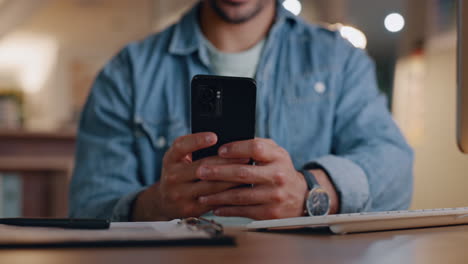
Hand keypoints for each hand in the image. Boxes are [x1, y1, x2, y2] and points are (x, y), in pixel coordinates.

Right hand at [132, 132, 247, 220]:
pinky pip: (214, 201)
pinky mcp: (190, 209)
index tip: (214, 136)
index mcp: (170, 159)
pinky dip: (229, 194)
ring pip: (211, 186)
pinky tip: (241, 188)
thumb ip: (194, 149)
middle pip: (202, 167)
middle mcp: (172, 176)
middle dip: (226, 161)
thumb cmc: (179, 173)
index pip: (181, 147)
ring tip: (248, 171)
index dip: (197, 141)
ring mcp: (180, 195)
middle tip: (246, 156)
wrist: (164, 201)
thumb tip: (225, 143)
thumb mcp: (179, 159)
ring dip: (232, 179)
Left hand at [196, 138, 308, 219]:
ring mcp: (273, 196)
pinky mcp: (269, 213)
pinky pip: (243, 211)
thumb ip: (257, 145)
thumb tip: (228, 143)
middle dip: (219, 173)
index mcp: (277, 157)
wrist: (300, 197)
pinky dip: (226, 210)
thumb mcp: (276, 153)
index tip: (220, 151)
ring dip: (217, 195)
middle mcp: (277, 176)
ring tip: (201, 193)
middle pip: (243, 173)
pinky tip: (214, 207)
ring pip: (240, 195)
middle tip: (201, 171)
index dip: (236, 149)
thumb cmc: (280, 170)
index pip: (256, 148)